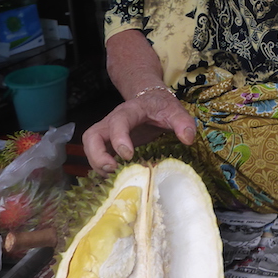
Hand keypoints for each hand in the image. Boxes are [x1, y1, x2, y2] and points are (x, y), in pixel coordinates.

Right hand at [82, 91, 196, 176]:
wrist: (150, 99)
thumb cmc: (161, 106)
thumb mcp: (175, 110)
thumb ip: (183, 122)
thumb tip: (188, 138)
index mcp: (130, 111)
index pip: (118, 122)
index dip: (119, 139)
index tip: (128, 155)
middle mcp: (112, 121)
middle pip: (91, 136)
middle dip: (97, 156)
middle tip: (112, 170)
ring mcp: (107, 133)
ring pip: (90, 146)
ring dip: (96, 164)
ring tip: (113, 177)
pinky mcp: (108, 143)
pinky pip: (96, 155)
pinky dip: (101, 168)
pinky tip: (115, 179)